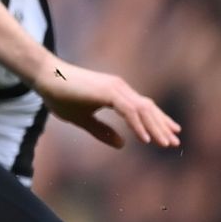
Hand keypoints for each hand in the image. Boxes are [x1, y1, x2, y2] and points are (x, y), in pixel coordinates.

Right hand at [38, 59, 180, 149]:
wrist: (44, 77)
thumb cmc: (60, 95)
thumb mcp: (82, 119)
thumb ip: (101, 131)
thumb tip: (122, 145)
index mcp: (115, 93)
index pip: (143, 108)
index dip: (157, 121)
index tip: (170, 134)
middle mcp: (119, 88)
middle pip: (148, 108)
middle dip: (162, 126)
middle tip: (175, 142)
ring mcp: (115, 88)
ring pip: (143, 110)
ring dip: (155, 128)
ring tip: (166, 144)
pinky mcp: (108, 92)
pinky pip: (129, 111)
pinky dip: (138, 125)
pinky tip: (146, 139)